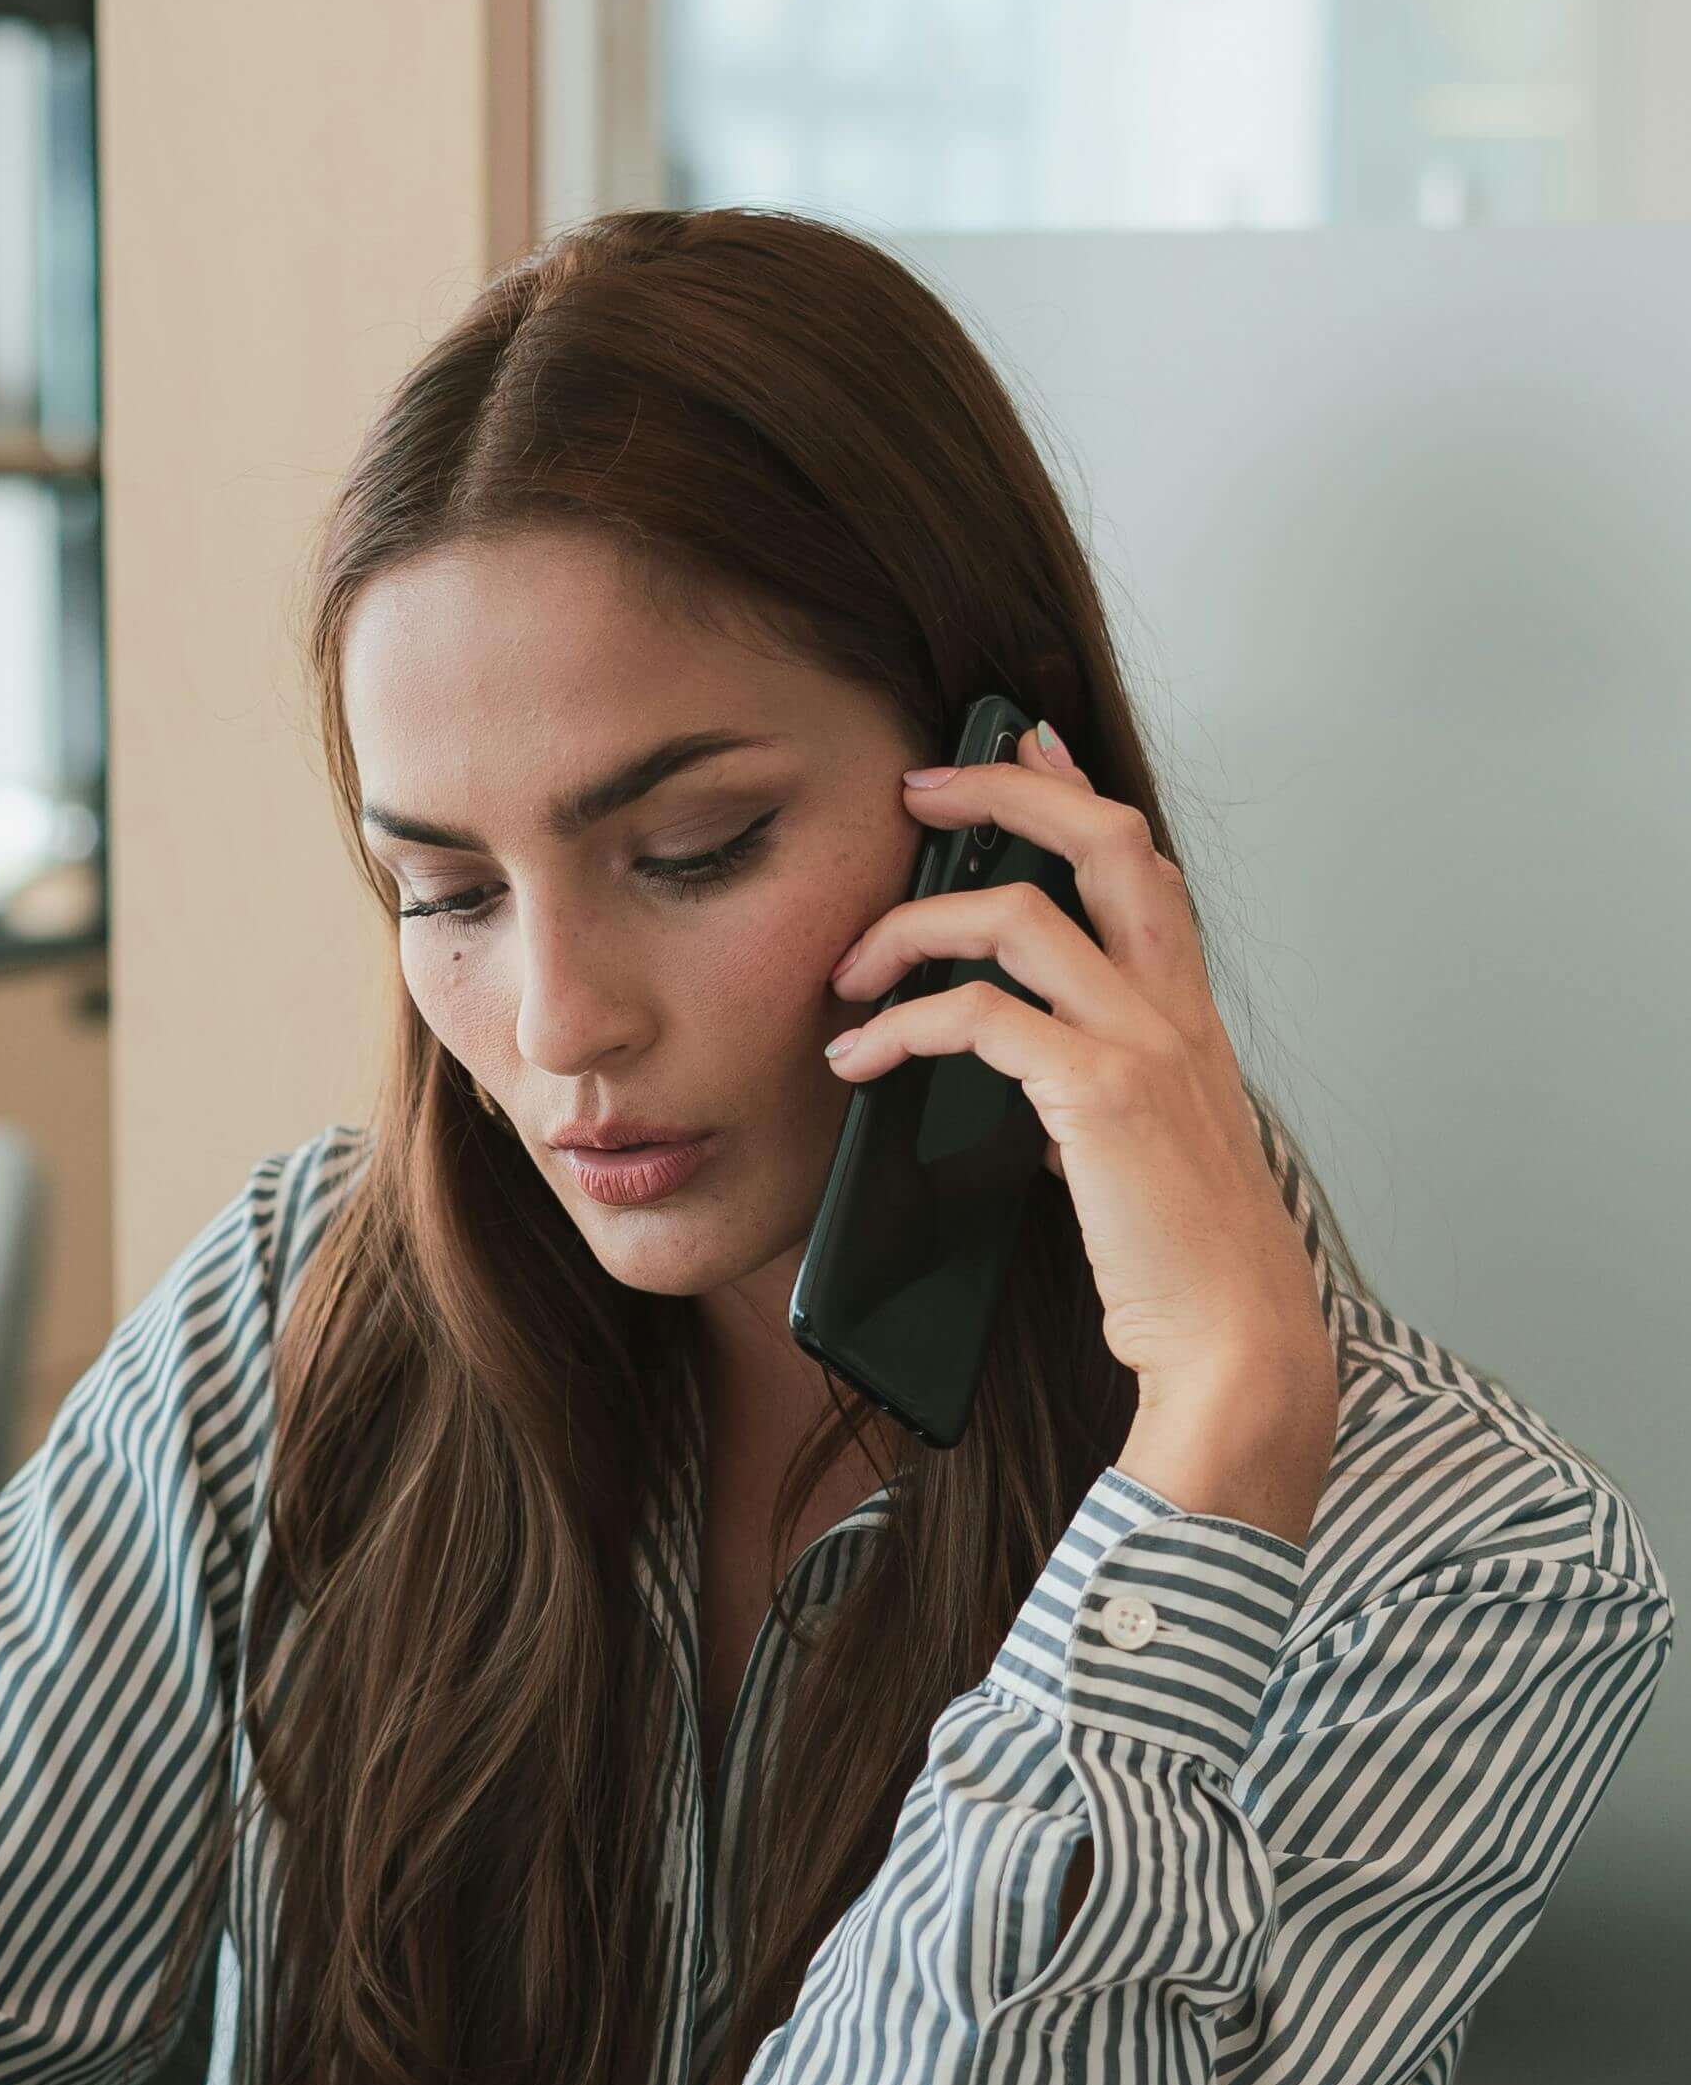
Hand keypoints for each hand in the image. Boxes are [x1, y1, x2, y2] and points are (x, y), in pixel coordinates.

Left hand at [822, 726, 1337, 1541]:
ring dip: (912, 926)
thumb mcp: (1140, 1155)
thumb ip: (1094, 1094)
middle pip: (1102, 837)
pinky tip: (859, 1056)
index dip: (1078, 787)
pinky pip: (979, 1016)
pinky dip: (902, 1023)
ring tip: (848, 969)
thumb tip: (1025, 1078)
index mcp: (1190, 1016)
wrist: (1237, 1343)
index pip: (1143, 862)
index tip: (1024, 740)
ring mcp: (1144, 1044)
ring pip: (1020, 915)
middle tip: (919, 789)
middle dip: (1005, 789)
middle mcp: (1176, 1010)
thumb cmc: (1186, 1268)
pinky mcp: (1098, 1095)